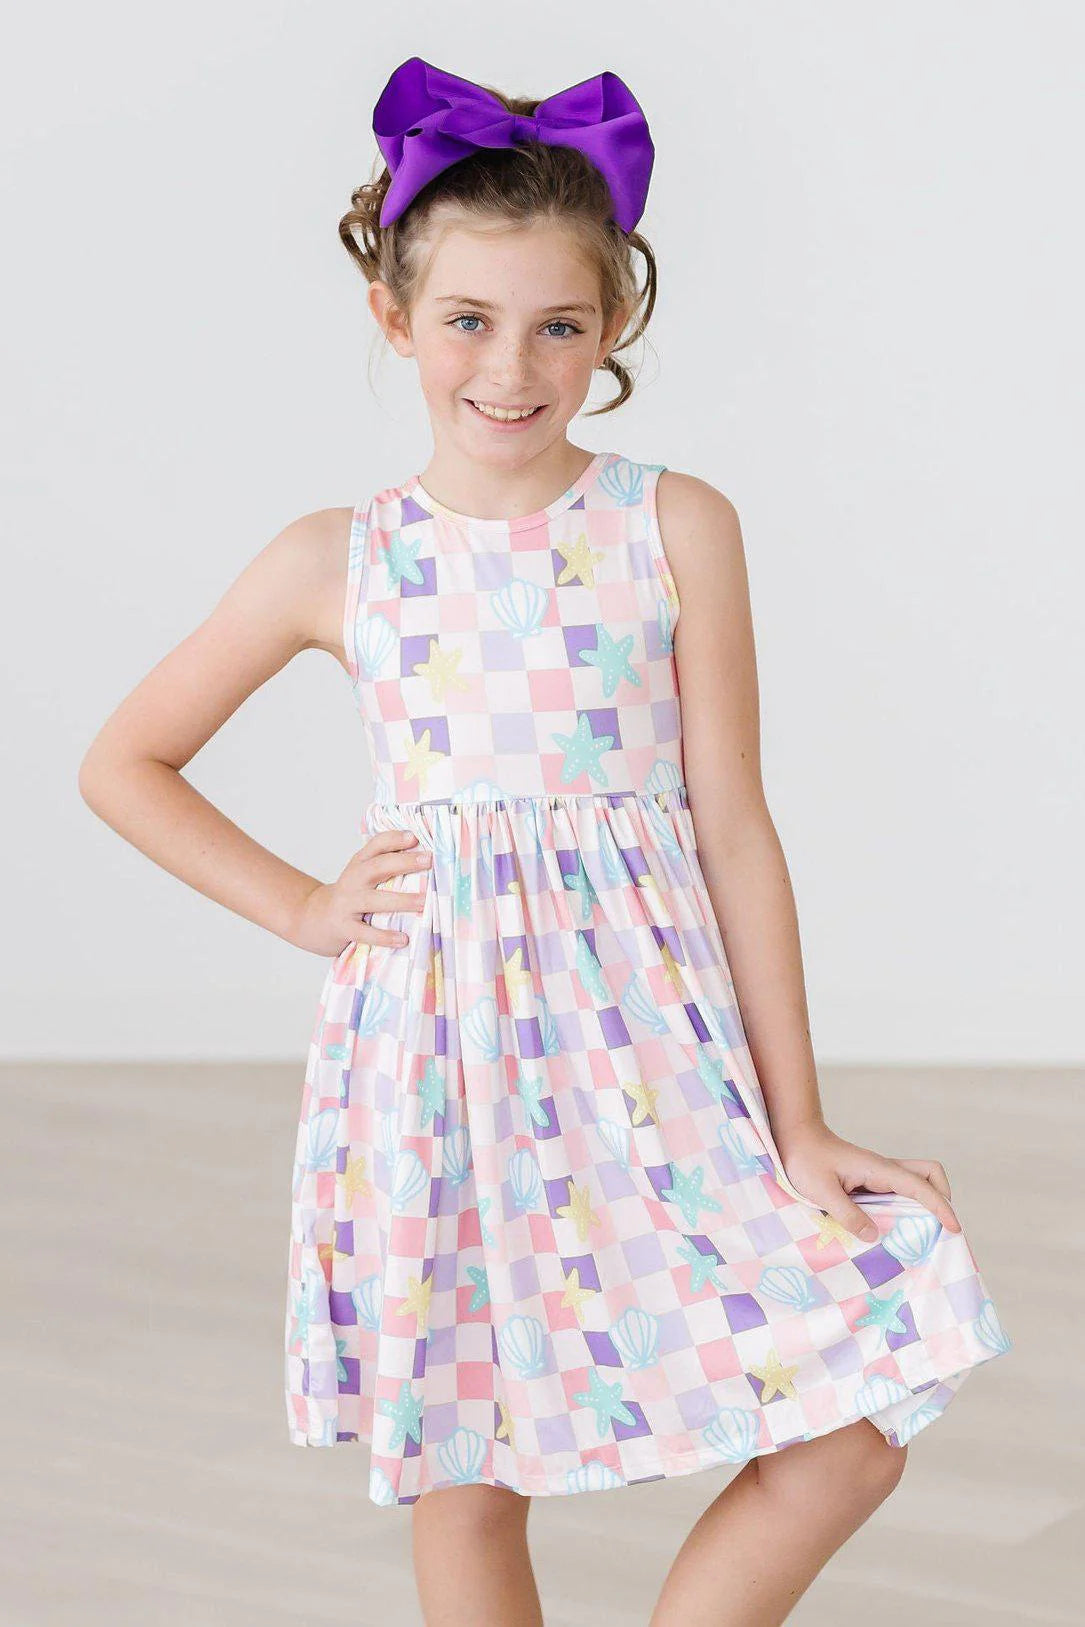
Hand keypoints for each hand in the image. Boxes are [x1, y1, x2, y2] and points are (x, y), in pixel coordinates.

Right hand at [287, 829, 432, 956]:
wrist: (313, 918)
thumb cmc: (351, 896)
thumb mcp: (363, 874)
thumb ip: (387, 865)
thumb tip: (426, 859)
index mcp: (360, 863)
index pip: (377, 844)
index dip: (395, 838)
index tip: (415, 837)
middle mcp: (353, 879)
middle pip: (378, 866)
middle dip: (404, 862)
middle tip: (429, 860)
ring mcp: (347, 903)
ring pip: (375, 900)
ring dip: (402, 900)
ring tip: (425, 902)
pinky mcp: (343, 927)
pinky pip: (366, 932)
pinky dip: (385, 936)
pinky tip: (403, 939)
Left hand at [773, 1117, 961, 1242]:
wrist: (795, 1138)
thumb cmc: (805, 1160)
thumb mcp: (821, 1191)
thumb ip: (847, 1214)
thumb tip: (874, 1236)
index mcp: (878, 1169)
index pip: (920, 1186)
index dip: (940, 1207)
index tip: (954, 1228)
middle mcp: (884, 1169)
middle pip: (929, 1174)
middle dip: (941, 1198)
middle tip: (937, 1227)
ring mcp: (878, 1174)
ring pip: (916, 1183)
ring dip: (925, 1204)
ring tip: (919, 1235)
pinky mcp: (870, 1181)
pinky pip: (898, 1192)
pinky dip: (906, 1208)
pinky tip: (893, 1229)